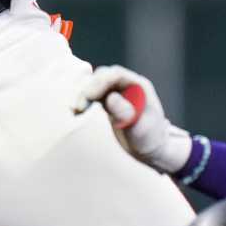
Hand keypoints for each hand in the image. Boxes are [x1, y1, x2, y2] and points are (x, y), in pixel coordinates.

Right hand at [73, 65, 193, 174]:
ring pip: (95, 85)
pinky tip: (78, 112)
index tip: (88, 95)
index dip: (100, 81)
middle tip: (78, 107)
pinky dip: (84, 101)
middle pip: (103, 77)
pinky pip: (93, 95)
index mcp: (139, 86)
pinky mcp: (108, 102)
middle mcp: (127, 85)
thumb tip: (110, 98)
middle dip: (88, 88)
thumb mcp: (140, 129)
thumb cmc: (149, 140)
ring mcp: (117, 92)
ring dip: (83, 94)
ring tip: (76, 111)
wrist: (150, 150)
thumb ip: (127, 114)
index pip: (116, 75)